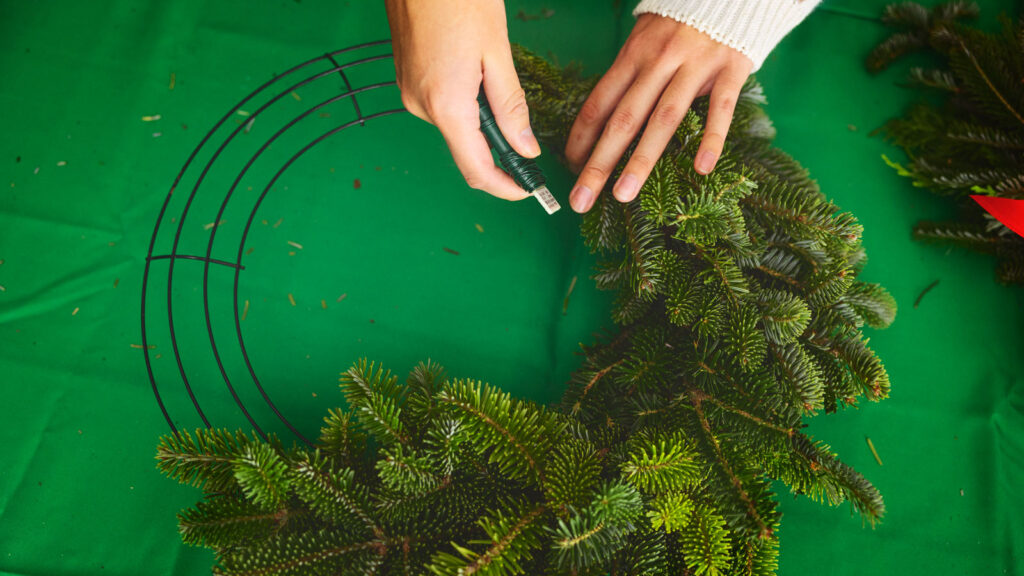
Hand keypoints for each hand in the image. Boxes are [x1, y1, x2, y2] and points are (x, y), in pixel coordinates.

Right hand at [385, 0, 539, 200]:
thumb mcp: (496, 52)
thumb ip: (511, 107)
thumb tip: (525, 149)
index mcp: (446, 106)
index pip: (477, 170)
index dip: (505, 187)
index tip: (528, 190)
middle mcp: (422, 107)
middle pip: (466, 152)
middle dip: (498, 156)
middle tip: (530, 151)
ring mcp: (410, 94)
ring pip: (455, 128)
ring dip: (482, 127)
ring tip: (501, 95)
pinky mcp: (406, 81)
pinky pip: (442, 109)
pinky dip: (464, 108)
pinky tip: (477, 80)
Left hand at [565, 14, 753, 212]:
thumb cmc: (679, 23)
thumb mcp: (644, 41)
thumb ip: (628, 77)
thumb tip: (600, 121)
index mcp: (632, 57)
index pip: (598, 104)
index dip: (581, 139)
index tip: (570, 170)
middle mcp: (658, 62)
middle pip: (623, 119)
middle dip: (599, 163)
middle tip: (581, 200)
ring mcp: (694, 66)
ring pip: (663, 119)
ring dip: (642, 161)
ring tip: (624, 195)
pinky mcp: (730, 69)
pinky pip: (719, 108)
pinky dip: (711, 138)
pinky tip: (701, 168)